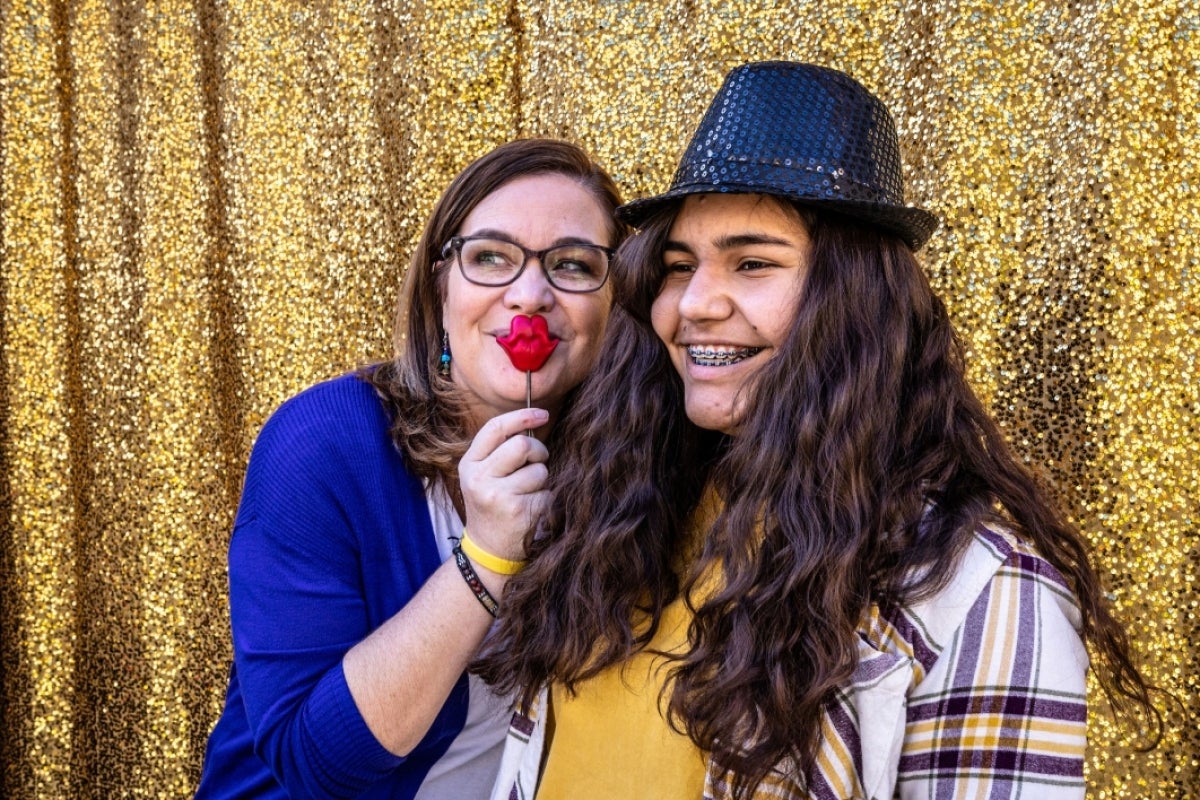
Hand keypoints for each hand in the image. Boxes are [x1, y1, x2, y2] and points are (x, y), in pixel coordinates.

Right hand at [458, 407, 550, 564]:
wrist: (488, 549)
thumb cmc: (492, 503)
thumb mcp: (484, 475)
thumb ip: (500, 450)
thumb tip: (536, 418)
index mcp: (469, 464)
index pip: (495, 428)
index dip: (522, 416)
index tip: (543, 413)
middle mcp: (479, 478)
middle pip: (522, 445)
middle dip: (538, 451)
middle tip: (536, 463)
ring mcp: (498, 496)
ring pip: (539, 470)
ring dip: (542, 480)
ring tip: (528, 493)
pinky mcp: (519, 512)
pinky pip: (547, 492)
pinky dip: (546, 499)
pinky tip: (531, 509)